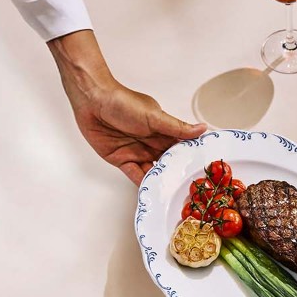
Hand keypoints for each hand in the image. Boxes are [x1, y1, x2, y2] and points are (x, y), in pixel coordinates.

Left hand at [49, 31, 205, 184]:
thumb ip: (177, 127)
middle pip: (167, 163)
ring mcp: (137, 153)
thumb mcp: (155, 116)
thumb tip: (203, 128)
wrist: (92, 101)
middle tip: (188, 190)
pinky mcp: (122, 160)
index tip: (202, 172)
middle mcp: (152, 143)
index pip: (180, 148)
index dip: (190, 159)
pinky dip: (143, 184)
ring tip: (171, 195)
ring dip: (160, 182)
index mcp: (162, 131)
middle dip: (176, 175)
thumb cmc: (123, 103)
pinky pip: (135, 175)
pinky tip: (152, 192)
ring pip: (152, 172)